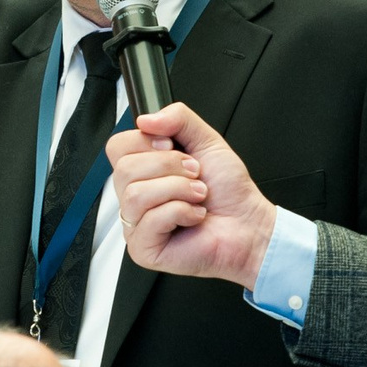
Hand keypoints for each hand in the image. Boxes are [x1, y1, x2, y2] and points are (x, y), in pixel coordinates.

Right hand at [108, 104, 275, 290]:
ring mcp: (136, 225)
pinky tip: (194, 217)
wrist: (248, 224)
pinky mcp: (143, 249)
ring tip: (197, 196)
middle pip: (124, 169)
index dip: (145, 142)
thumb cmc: (229, 192)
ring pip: (136, 194)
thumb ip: (178, 118)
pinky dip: (181, 212)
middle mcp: (135, 197)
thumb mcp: (206, 140)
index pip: (117, 147)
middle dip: (169, 167)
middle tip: (194, 175)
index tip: (172, 147)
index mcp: (143, 171)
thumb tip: (145, 119)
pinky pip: (149, 220)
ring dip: (178, 190)